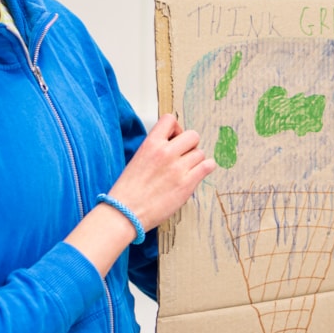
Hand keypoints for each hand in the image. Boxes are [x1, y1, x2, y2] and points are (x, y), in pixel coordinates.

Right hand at [106, 114, 215, 230]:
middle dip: (189, 145)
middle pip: (192, 136)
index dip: (176, 128)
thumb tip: (173, 145)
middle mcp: (166, 153)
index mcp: (150, 144)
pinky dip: (206, 168)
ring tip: (186, 170)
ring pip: (200, 153)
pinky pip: (207, 166)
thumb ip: (155, 149)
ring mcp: (178, 168)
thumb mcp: (138, 159)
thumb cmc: (128, 190)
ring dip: (196, 160)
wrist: (126, 213)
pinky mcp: (187, 184)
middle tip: (183, 156)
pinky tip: (198, 172)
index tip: (174, 138)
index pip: (170, 120)